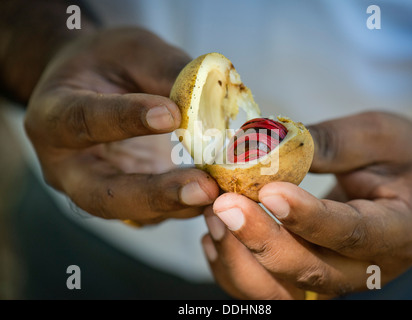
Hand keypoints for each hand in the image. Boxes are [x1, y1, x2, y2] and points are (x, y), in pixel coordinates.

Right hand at [25, 27, 218, 224]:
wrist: (92, 88)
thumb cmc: (107, 64)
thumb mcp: (131, 50)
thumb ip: (165, 70)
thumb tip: (213, 101)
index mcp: (54, 115)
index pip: (84, 121)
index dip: (126, 119)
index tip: (172, 114)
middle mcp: (68, 165)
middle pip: (102, 194)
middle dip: (155, 195)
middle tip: (203, 188)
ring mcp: (96, 188)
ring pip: (132, 212)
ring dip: (179, 207)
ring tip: (222, 192)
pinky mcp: (125, 198)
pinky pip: (153, 213)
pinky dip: (187, 207)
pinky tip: (219, 194)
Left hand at [202, 111, 411, 298]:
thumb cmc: (403, 159)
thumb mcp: (381, 136)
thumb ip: (333, 141)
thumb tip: (274, 144)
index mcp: (399, 229)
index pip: (352, 233)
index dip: (308, 217)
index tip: (269, 191)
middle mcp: (368, 267)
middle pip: (311, 271)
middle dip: (262, 239)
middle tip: (225, 203)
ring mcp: (337, 279)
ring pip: (283, 292)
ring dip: (242, 258)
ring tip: (215, 215)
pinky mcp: (312, 279)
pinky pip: (269, 290)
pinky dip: (236, 269)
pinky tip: (216, 238)